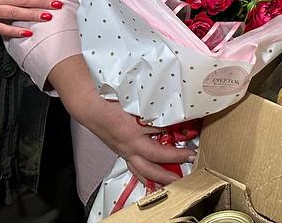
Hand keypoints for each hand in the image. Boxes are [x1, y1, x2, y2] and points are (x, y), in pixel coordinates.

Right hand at [70, 93, 193, 185]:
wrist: (89, 104)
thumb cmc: (111, 98)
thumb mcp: (135, 100)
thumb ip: (153, 107)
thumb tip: (173, 111)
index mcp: (133, 130)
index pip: (159, 138)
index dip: (177, 144)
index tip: (192, 146)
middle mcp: (129, 143)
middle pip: (153, 160)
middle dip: (172, 164)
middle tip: (189, 163)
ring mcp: (124, 150)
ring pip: (142, 169)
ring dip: (158, 177)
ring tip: (172, 183)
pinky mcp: (121, 152)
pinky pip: (134, 168)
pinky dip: (144, 176)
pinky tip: (152, 181)